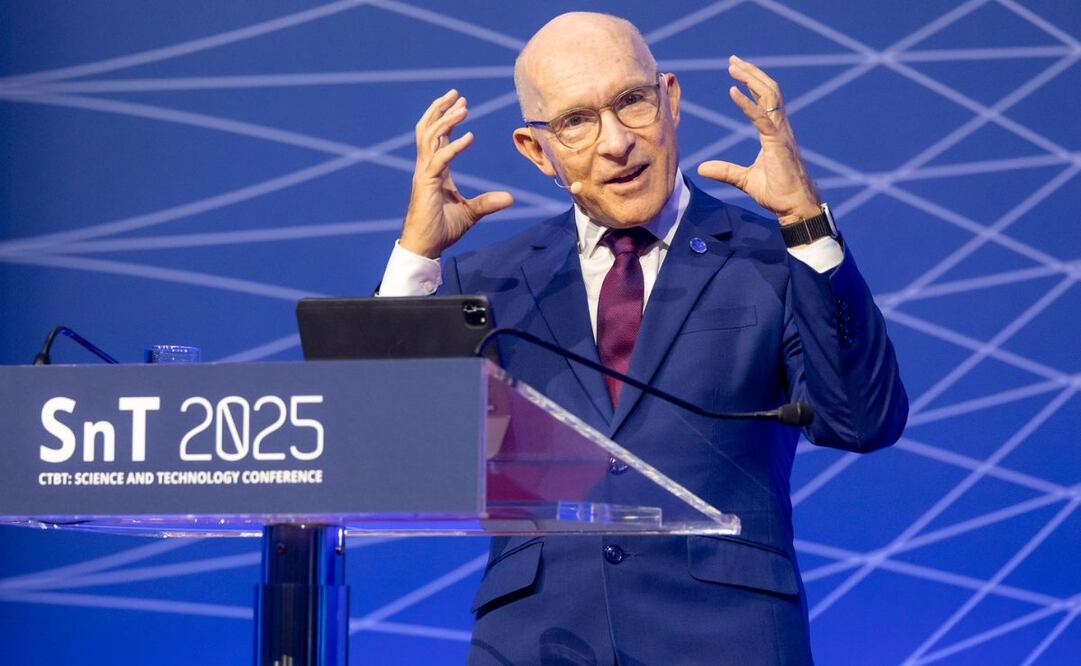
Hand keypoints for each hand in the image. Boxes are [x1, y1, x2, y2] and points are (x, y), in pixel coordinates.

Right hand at [401, 89, 513, 257]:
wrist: (426, 247)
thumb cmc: (442, 230)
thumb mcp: (471, 213)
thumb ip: (488, 202)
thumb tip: (510, 198)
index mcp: (435, 171)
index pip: (437, 138)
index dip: (447, 120)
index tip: (461, 106)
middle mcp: (427, 168)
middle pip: (429, 130)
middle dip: (441, 110)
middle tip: (456, 94)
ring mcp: (424, 174)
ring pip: (430, 138)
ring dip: (445, 120)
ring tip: (461, 106)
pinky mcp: (426, 184)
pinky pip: (440, 160)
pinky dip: (454, 148)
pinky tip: (469, 137)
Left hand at [697, 55, 820, 224]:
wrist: (794, 206)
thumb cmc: (777, 192)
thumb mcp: (744, 179)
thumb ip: (725, 171)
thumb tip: (702, 168)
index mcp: (774, 132)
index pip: (765, 99)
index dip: (751, 83)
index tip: (736, 70)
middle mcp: (779, 128)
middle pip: (768, 90)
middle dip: (751, 73)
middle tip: (733, 60)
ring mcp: (780, 133)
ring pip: (769, 96)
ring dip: (751, 78)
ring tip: (734, 66)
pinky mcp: (777, 143)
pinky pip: (761, 118)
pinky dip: (747, 103)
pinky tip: (733, 91)